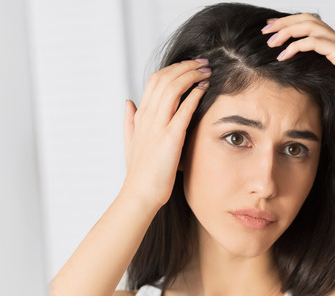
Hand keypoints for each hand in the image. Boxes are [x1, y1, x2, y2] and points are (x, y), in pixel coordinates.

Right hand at [123, 60, 210, 207]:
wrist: (140, 193)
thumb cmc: (139, 172)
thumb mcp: (130, 142)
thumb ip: (129, 121)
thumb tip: (128, 102)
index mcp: (140, 116)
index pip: (155, 80)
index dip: (173, 69)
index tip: (189, 66)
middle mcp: (148, 116)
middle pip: (165, 78)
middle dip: (185, 66)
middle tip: (202, 63)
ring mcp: (158, 125)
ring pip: (173, 88)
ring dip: (192, 75)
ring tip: (206, 71)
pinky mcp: (170, 137)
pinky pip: (184, 109)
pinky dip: (195, 95)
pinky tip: (205, 88)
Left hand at [262, 14, 334, 127]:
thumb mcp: (323, 84)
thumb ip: (310, 74)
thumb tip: (288, 76)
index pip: (309, 24)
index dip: (289, 23)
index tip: (270, 30)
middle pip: (307, 19)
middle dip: (284, 22)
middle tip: (265, 30)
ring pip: (310, 26)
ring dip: (287, 31)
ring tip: (270, 43)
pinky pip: (314, 42)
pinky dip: (296, 46)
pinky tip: (283, 56)